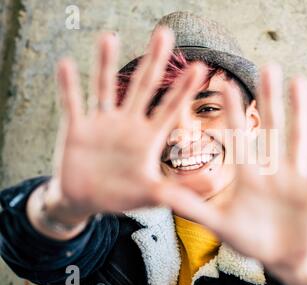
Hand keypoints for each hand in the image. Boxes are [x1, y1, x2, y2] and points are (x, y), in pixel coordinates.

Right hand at [29, 28, 207, 229]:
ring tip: (110, 37)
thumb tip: (211, 184)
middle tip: (165, 33)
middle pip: (142, 87)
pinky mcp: (77, 128)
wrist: (86, 200)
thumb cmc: (123, 196)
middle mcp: (127, 124)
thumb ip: (180, 191)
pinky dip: (68, 87)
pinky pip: (72, 104)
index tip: (200, 67)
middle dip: (153, 61)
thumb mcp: (153, 194)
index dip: (183, 90)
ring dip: (105, 64)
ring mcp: (102, 123)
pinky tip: (65, 64)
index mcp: (148, 137)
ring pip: (105, 87)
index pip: (169, 109)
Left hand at [169, 65, 306, 284]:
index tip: (223, 84)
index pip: (239, 138)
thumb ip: (194, 209)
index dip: (231, 112)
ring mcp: (296, 178)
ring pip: (299, 138)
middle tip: (268, 66)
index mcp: (249, 176)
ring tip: (300, 81)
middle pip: (271, 129)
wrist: (282, 258)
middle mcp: (272, 170)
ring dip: (301, 111)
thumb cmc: (251, 241)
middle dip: (268, 99)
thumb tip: (161, 195)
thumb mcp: (221, 225)